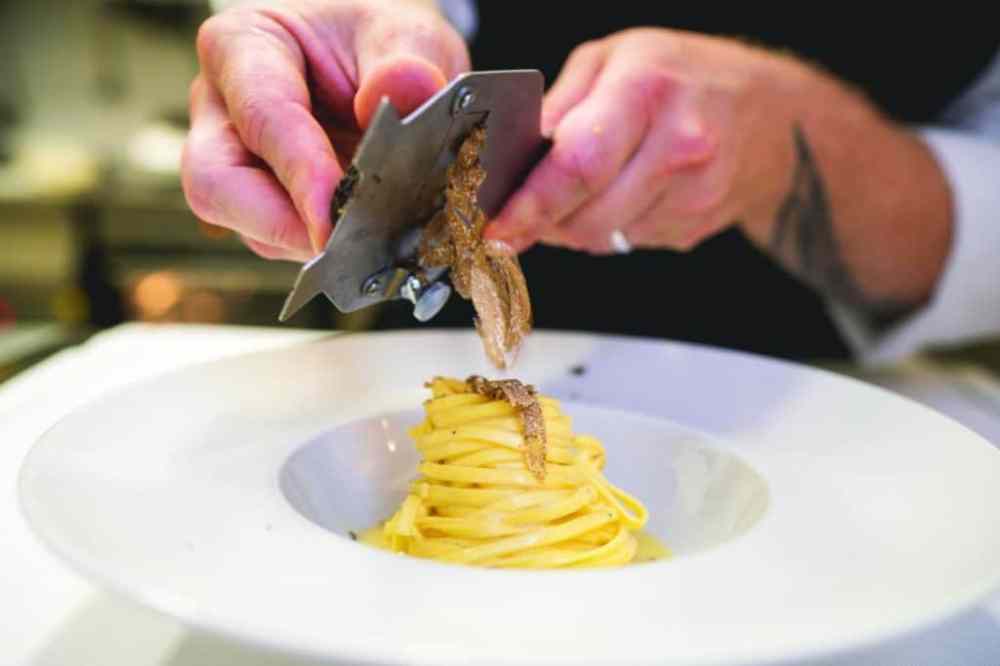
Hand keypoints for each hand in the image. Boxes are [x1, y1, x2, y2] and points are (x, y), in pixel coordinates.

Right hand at [182, 0, 469, 260]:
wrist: (384, 59)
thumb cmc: (378, 40)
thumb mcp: (403, 31)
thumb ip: (407, 58)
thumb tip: (405, 90)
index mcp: (242, 47)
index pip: (261, 116)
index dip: (300, 173)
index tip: (335, 217)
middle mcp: (223, 111)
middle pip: (217, 186)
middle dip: (281, 224)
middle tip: (347, 245)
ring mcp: (239, 166)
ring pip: (251, 226)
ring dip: (312, 240)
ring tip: (377, 231)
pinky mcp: (267, 207)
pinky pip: (283, 241)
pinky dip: (328, 247)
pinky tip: (372, 235)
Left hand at [484, 28, 793, 254]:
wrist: (771, 115)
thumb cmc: (684, 76)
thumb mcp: (611, 61)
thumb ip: (557, 109)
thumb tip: (510, 161)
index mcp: (647, 91)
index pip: (578, 164)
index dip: (530, 205)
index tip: (497, 231)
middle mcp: (678, 145)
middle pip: (586, 216)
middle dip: (546, 220)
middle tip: (532, 204)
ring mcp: (694, 193)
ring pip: (602, 238)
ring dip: (577, 224)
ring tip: (591, 185)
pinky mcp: (696, 227)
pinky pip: (627, 242)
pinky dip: (611, 226)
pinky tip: (628, 192)